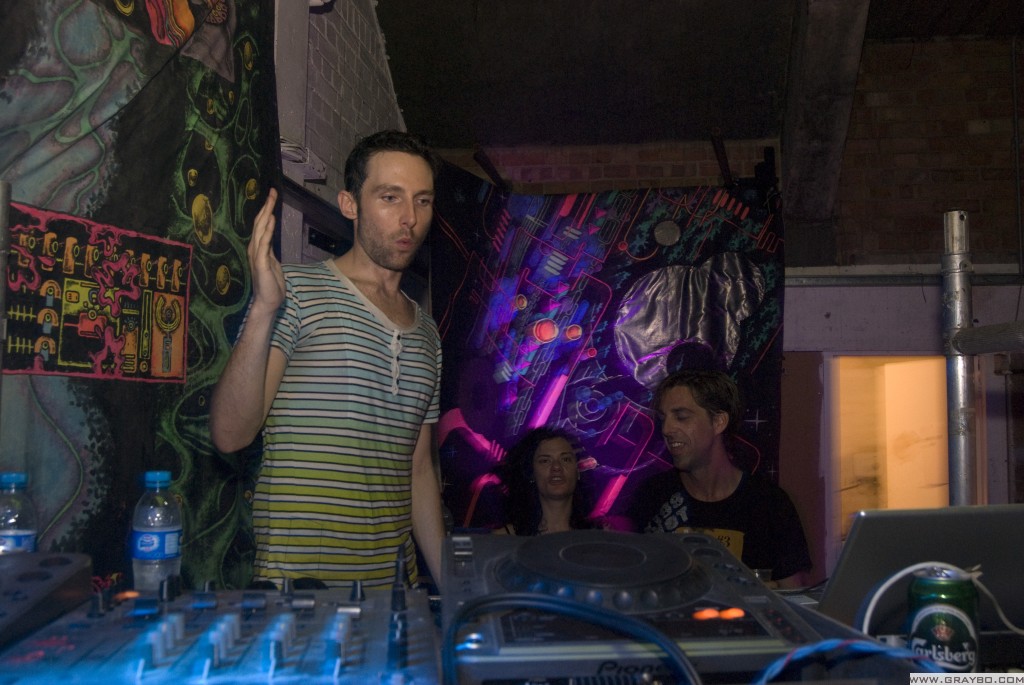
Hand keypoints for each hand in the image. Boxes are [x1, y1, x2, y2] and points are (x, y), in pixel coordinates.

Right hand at [248, 189, 285, 314]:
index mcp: (258, 248)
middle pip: (260, 223)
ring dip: (266, 214)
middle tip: (272, 191)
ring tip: (271, 200)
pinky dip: (267, 231)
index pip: (261, 225)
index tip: (271, 196)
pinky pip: (264, 244)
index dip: (266, 210)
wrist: (268, 302)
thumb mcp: (272, 263)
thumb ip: (270, 249)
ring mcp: (256, 256)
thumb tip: (270, 236)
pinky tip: (270, 220)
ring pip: (261, 230)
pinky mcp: (260, 263)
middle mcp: (254, 249)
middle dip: (266, 207)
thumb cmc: (271, 285)